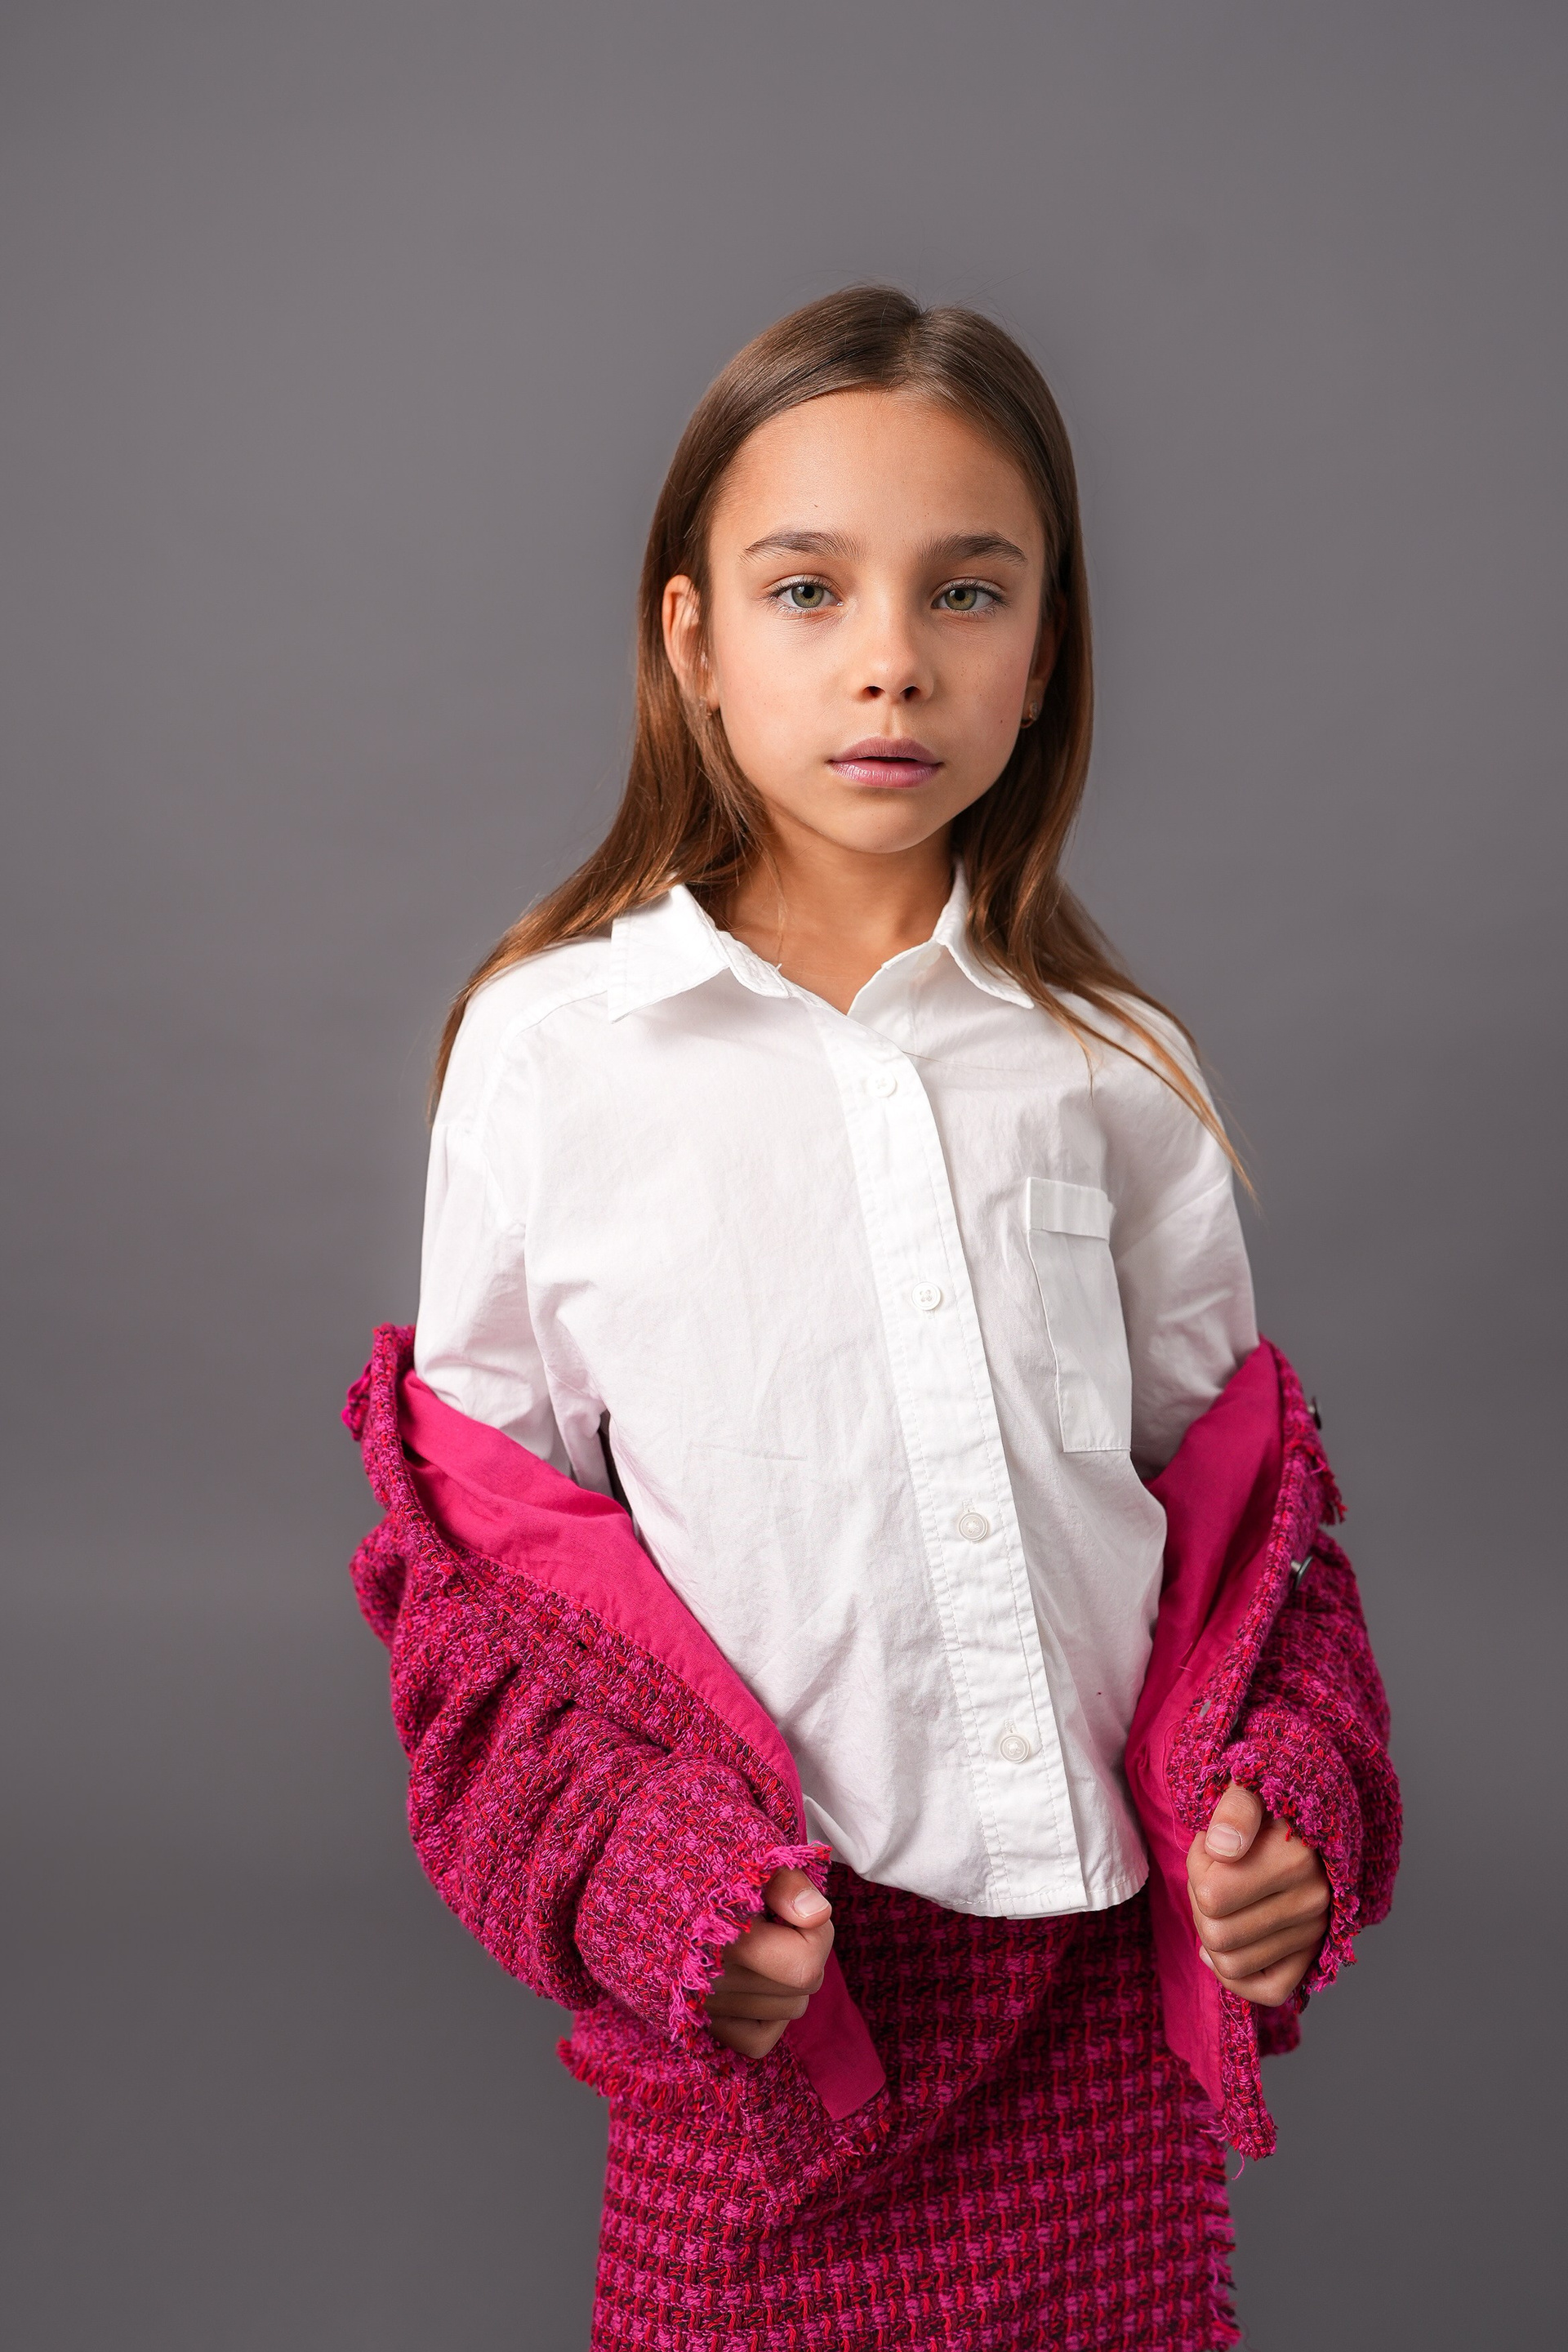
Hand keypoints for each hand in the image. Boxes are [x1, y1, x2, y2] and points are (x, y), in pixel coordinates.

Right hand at [704, 1867, 833, 2057]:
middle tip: (778, 1921)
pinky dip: (768, 2015)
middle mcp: (712, 1985)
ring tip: (762, 1944)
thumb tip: (819, 1915)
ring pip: (789, 2008)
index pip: (805, 1965)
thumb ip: (785, 1884)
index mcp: (724, 1942)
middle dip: (805, 1948)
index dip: (817, 1932)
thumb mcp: (743, 1859)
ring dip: (787, 1978)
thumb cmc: (698, 1869)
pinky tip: (755, 1979)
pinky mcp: (700, 2025)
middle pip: (805, 1985)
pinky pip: (760, 2040)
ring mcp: (705, 2010)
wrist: (641, 1891)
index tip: (796, 1908)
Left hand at [1186, 1781, 1329, 2007]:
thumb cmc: (1267, 1802)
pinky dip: (1236, 1976)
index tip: (1211, 1844)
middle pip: (1217, 1935)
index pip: (1211, 1895)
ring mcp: (1315, 1932)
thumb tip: (1224, 1849)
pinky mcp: (1313, 1954)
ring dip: (1213, 1933)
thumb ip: (1236, 1809)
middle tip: (1212, 1873)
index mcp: (1297, 1859)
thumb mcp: (1248, 1787)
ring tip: (1222, 1899)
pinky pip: (1268, 1991)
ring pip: (1233, 1964)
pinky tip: (1220, 1946)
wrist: (1303, 1817)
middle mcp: (1313, 1901)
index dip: (1197, 1867)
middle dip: (1200, 1902)